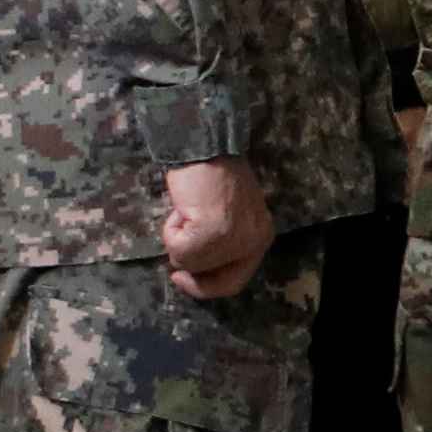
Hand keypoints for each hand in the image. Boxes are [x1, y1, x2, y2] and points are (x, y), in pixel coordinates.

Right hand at [158, 158, 269, 300]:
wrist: (203, 145)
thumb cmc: (211, 175)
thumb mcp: (228, 214)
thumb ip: (220, 242)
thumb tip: (192, 266)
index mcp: (261, 236)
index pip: (235, 280)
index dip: (206, 287)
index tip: (183, 277)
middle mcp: (253, 241)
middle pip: (215, 279)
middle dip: (191, 268)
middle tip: (174, 265)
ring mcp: (233, 239)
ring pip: (192, 263)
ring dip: (177, 240)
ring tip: (182, 212)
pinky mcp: (211, 232)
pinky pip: (180, 251)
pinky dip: (171, 232)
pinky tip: (179, 209)